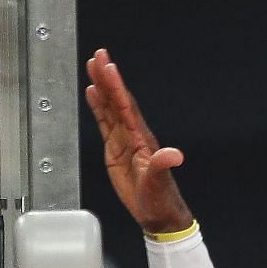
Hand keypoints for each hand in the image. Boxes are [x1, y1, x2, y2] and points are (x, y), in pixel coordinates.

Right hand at [84, 47, 192, 234]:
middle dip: (108, 77)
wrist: (157, 213)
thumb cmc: (160, 199)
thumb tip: (174, 155)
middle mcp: (132, 134)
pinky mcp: (115, 149)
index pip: (126, 106)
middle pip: (117, 100)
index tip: (109, 66)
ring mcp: (123, 140)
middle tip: (98, 54)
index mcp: (141, 139)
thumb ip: (162, 167)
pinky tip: (92, 93)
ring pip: (110, 107)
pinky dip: (98, 106)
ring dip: (102, 86)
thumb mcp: (158, 184)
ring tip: (92, 66)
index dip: (117, 86)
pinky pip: (105, 122)